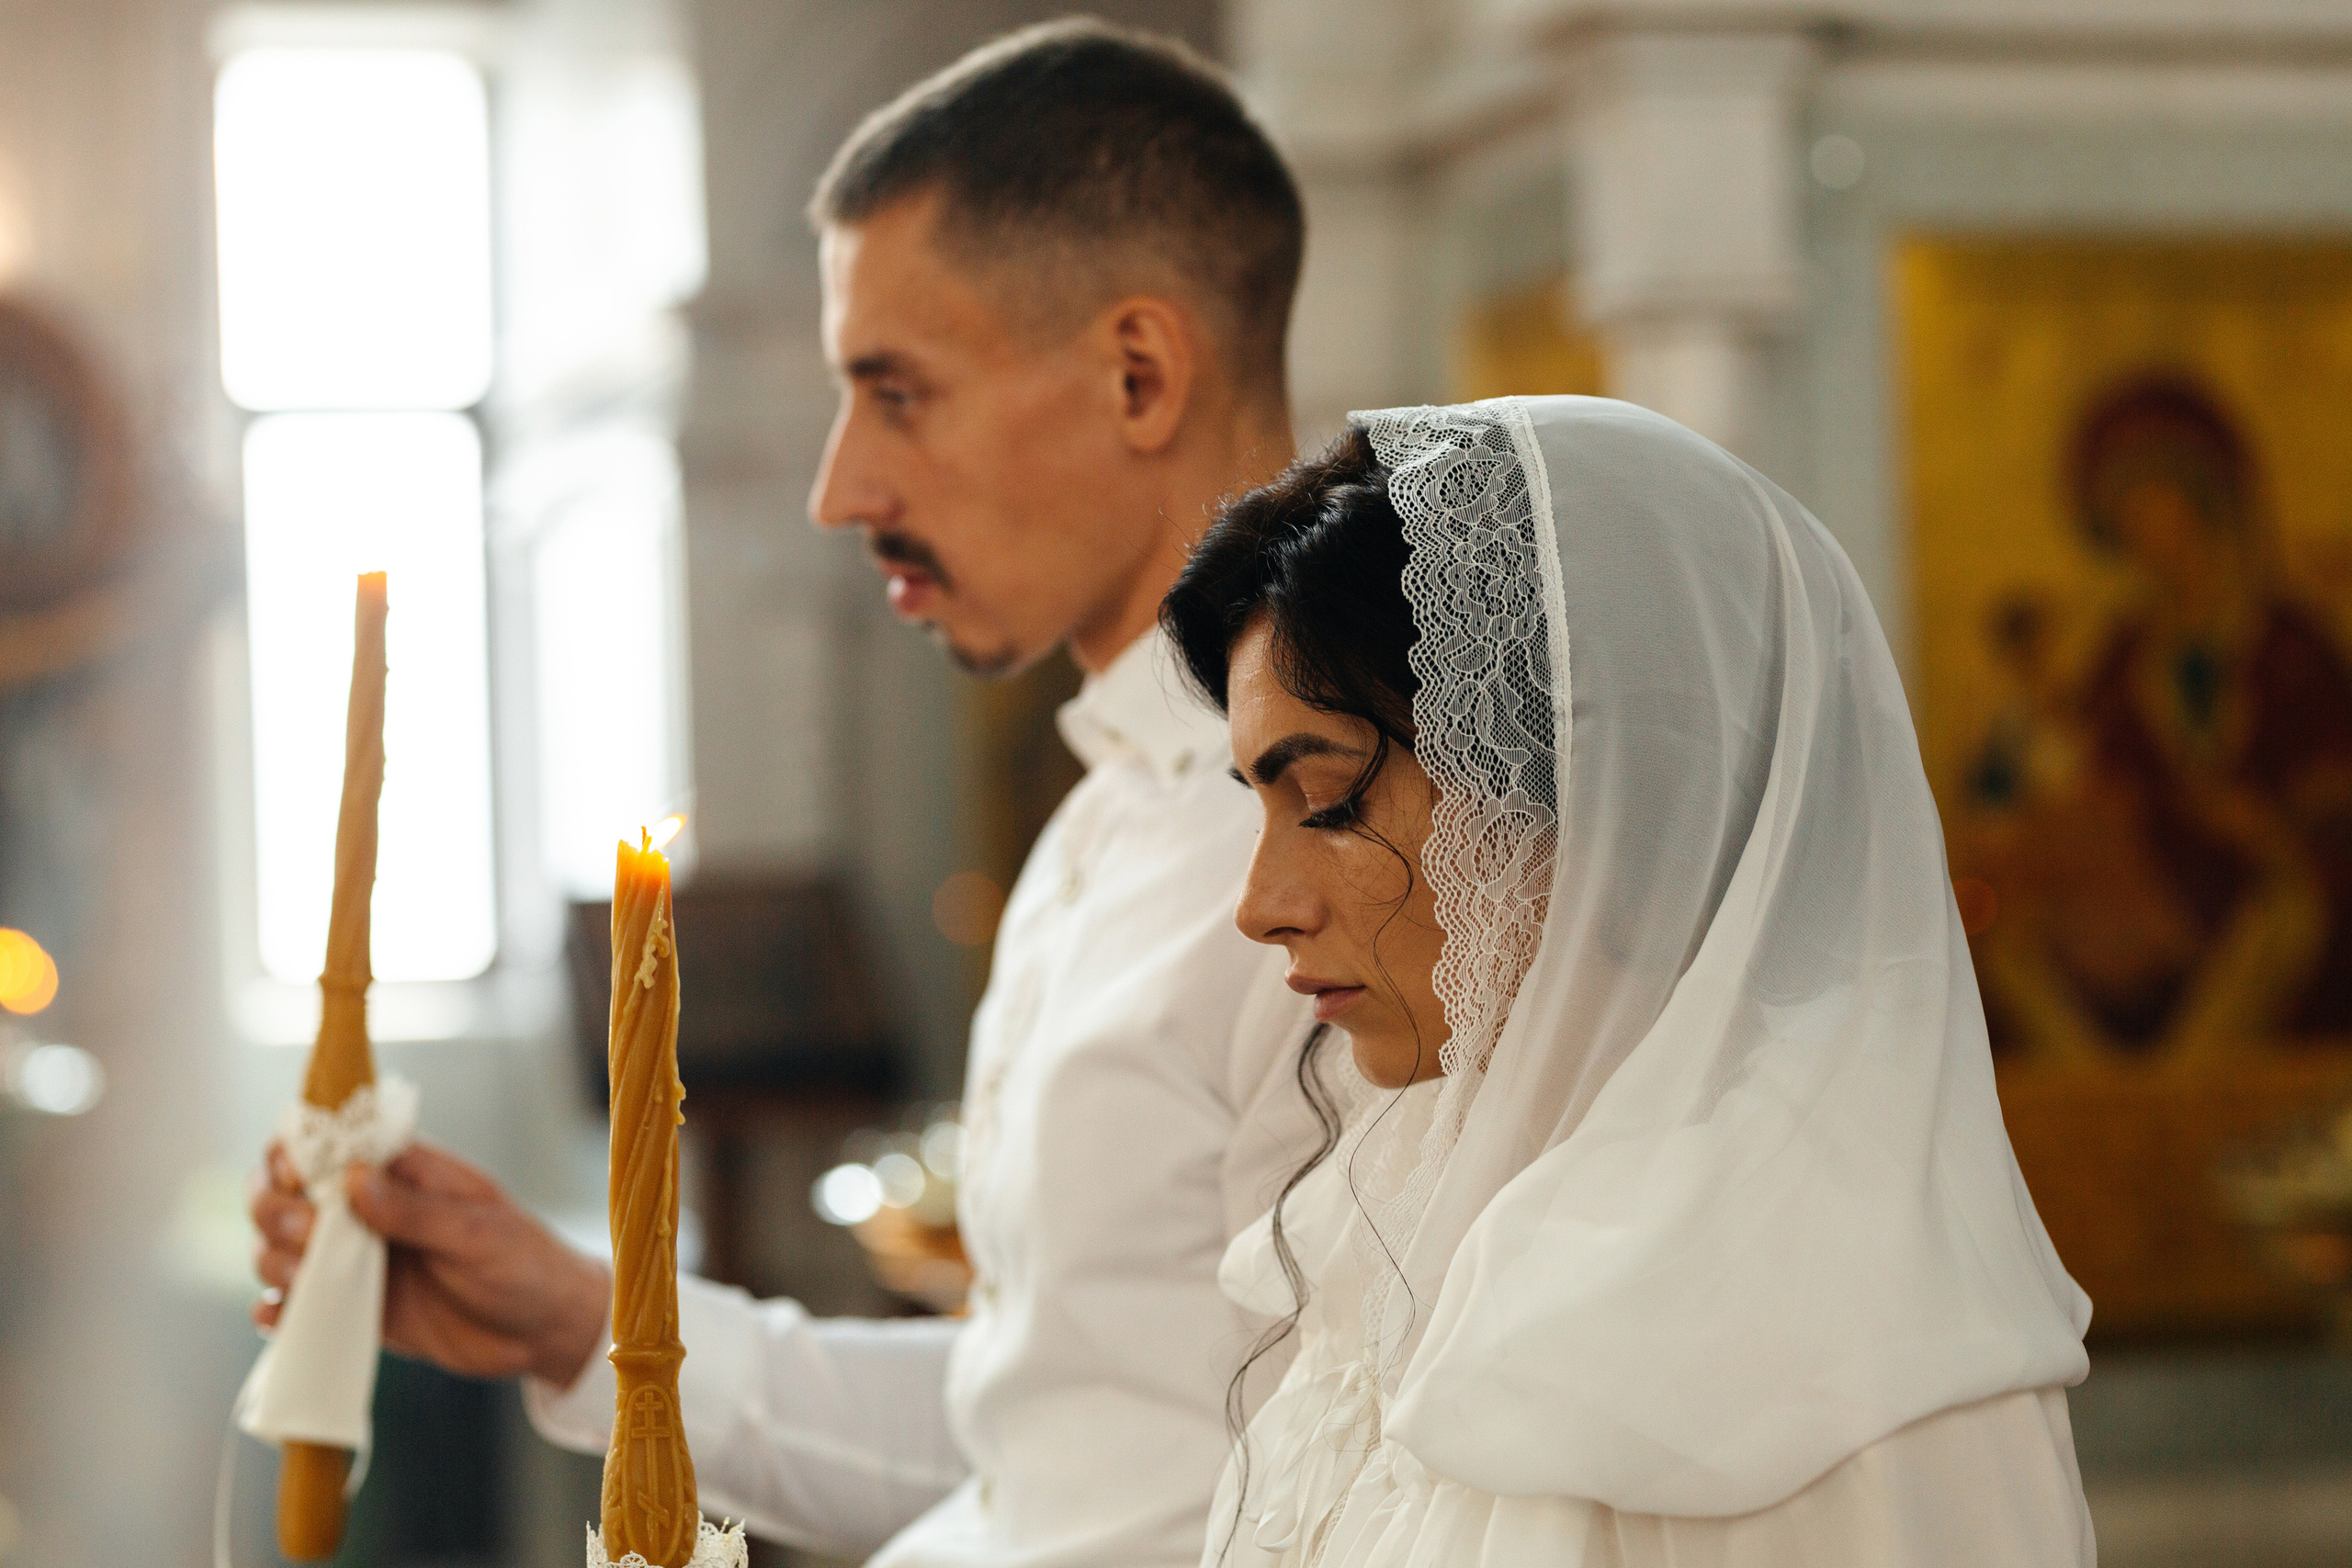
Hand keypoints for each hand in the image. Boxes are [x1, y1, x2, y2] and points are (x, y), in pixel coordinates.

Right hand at [249, 1139, 610, 1386]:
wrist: (542, 1331)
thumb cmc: (523, 1263)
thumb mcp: (478, 1233)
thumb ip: (417, 1211)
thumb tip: (353, 1179)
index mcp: (399, 1172)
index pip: (325, 1143)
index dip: (292, 1152)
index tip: (294, 1175)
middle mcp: (366, 1211)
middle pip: (284, 1194)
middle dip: (274, 1207)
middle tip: (305, 1232)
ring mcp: (355, 1261)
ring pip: (279, 1248)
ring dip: (273, 1258)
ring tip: (304, 1275)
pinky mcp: (353, 1309)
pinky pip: (296, 1307)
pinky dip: (276, 1311)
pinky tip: (279, 1318)